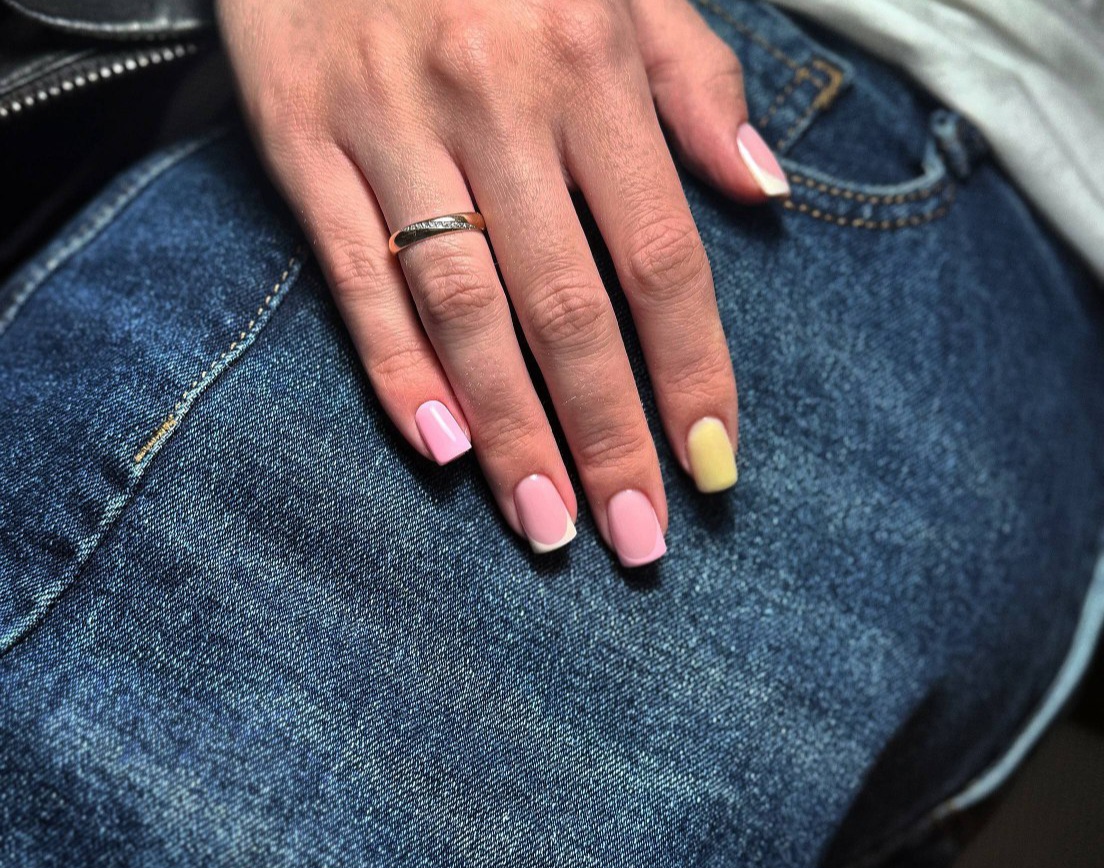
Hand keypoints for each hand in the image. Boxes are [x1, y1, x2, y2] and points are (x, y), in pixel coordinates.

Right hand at [216, 0, 789, 564]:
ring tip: (548, 525)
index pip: (660, 255)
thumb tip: (760, 192)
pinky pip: (352, 274)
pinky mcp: (300, 139)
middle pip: (567, 308)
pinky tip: (439, 449)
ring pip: (463, 309)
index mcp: (587, 61)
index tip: (713, 465)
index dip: (692, 371)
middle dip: (608, 436)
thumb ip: (695, 78)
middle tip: (636, 539)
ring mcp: (388, 124)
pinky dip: (394, 367)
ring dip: (511, 431)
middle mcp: (493, 101)